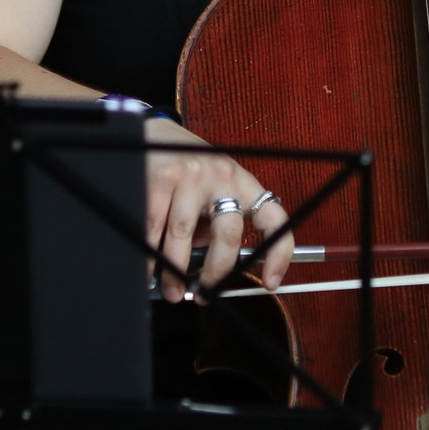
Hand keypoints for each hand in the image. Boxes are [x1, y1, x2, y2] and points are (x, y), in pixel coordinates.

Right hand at [144, 119, 292, 298]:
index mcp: (243, 182)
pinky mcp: (161, 177)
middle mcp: (222, 176)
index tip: (271, 283)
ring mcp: (191, 175)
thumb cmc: (188, 170)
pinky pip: (154, 228)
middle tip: (205, 294)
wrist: (154, 134)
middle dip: (215, 273)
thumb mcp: (213, 191)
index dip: (279, 253)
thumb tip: (208, 271)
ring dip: (175, 272)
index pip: (273, 218)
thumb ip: (214, 226)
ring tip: (172, 291)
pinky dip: (151, 256)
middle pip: (228, 234)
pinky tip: (149, 270)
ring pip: (183, 236)